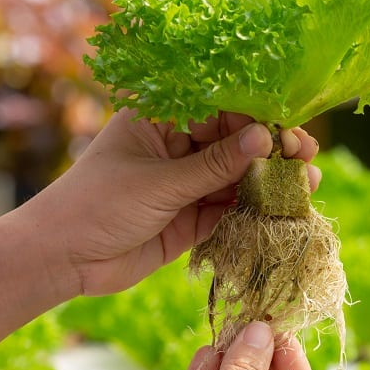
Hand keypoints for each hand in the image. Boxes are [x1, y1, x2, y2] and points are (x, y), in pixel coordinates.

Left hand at [24, 109, 322, 296]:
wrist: (61, 260)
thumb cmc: (96, 205)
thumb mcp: (159, 183)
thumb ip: (215, 165)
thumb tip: (265, 138)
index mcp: (161, 120)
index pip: (219, 110)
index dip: (257, 118)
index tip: (287, 130)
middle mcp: (176, 147)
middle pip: (235, 143)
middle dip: (272, 150)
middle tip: (305, 156)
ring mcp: (185, 184)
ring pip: (238, 177)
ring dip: (271, 181)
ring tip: (307, 183)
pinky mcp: (191, 219)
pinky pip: (230, 209)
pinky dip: (256, 210)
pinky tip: (286, 208)